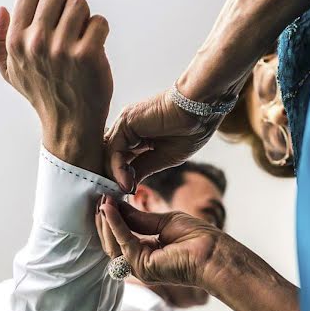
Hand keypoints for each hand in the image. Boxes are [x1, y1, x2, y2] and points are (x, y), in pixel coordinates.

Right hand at [0, 0, 112, 173]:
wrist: (70, 126)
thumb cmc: (43, 96)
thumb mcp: (11, 73)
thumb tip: (1, 10)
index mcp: (16, 41)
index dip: (46, 3)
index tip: (54, 23)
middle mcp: (37, 43)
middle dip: (67, 7)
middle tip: (72, 30)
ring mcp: (63, 49)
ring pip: (80, 4)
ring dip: (85, 19)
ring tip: (83, 39)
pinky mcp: (89, 55)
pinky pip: (99, 22)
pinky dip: (101, 32)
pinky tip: (96, 49)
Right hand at [95, 196, 224, 287]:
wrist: (213, 252)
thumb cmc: (197, 238)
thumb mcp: (164, 221)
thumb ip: (139, 218)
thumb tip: (116, 206)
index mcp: (147, 253)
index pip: (121, 237)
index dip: (113, 218)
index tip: (106, 198)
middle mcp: (140, 263)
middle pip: (112, 242)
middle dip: (105, 219)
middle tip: (99, 197)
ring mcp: (140, 267)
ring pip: (113, 244)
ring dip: (107, 221)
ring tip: (103, 200)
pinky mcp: (142, 266)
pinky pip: (123, 242)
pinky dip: (115, 224)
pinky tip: (111, 208)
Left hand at [105, 90, 222, 192]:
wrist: (201, 110)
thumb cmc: (190, 131)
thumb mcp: (163, 158)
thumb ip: (142, 169)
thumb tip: (127, 187)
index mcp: (136, 136)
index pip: (119, 161)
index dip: (119, 180)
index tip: (125, 197)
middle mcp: (126, 129)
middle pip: (110, 159)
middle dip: (112, 180)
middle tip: (118, 200)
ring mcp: (124, 125)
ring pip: (109, 156)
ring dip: (114, 178)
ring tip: (123, 194)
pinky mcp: (125, 123)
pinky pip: (115, 150)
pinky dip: (118, 169)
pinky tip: (127, 184)